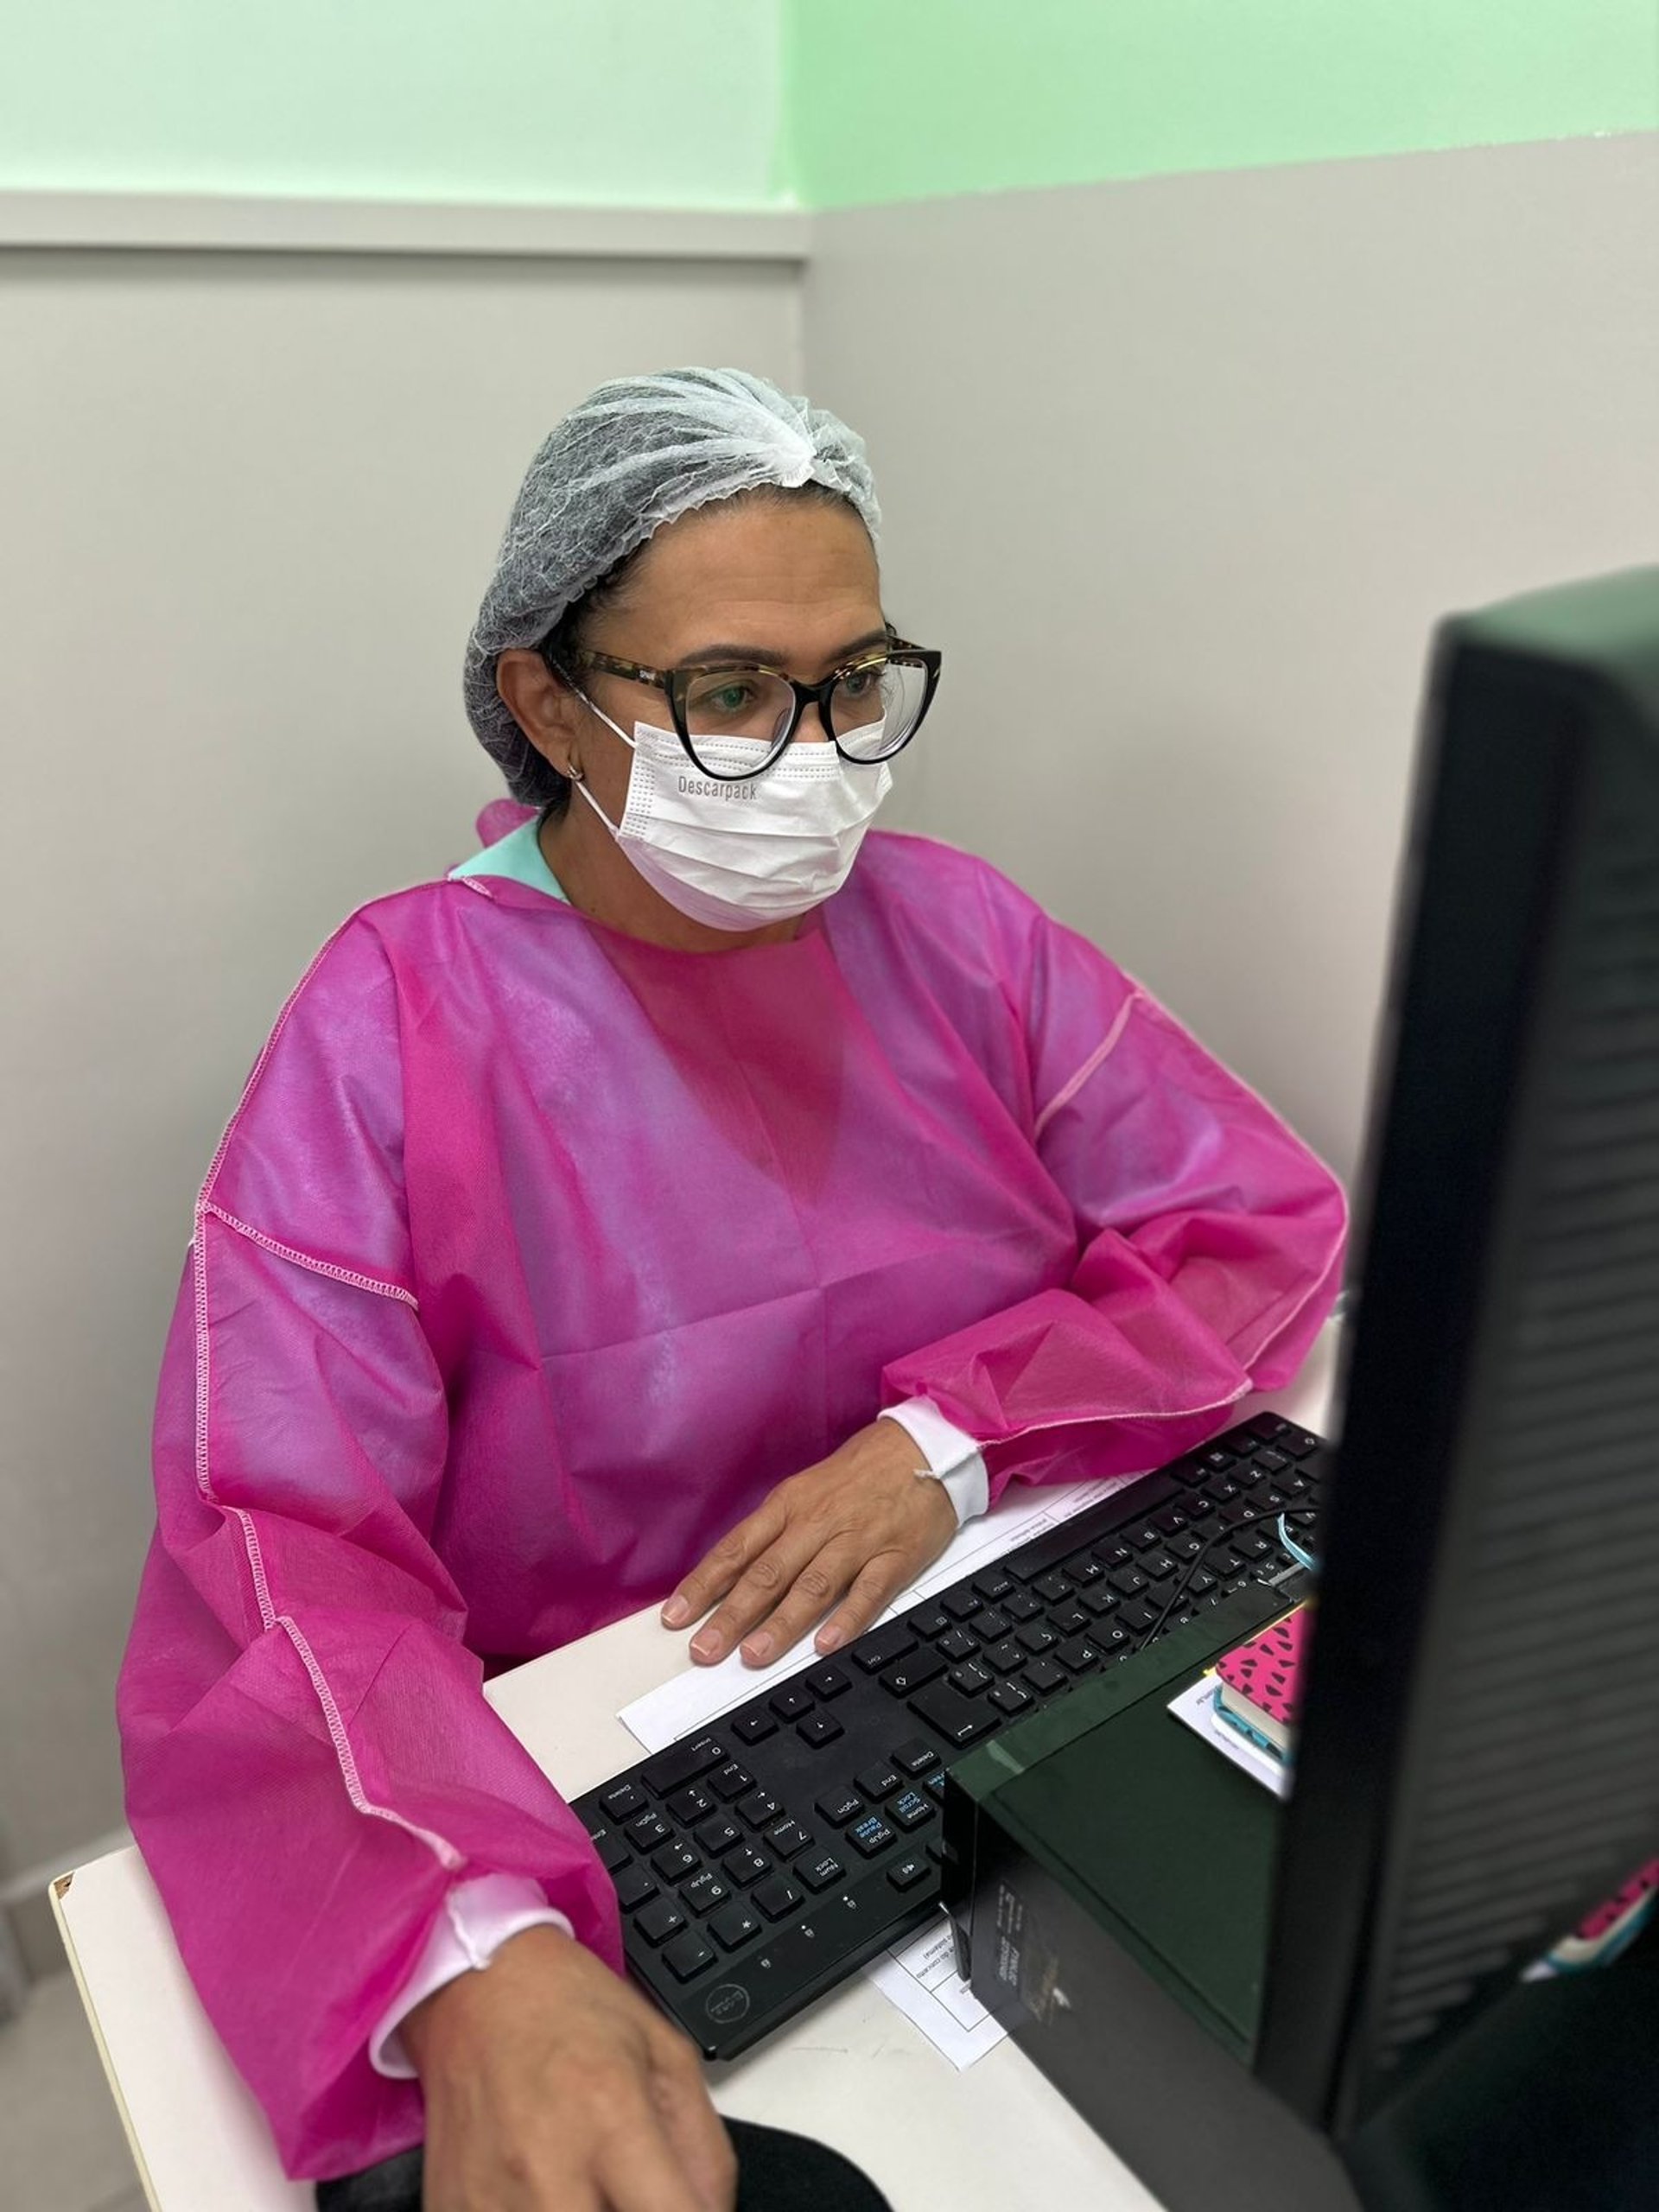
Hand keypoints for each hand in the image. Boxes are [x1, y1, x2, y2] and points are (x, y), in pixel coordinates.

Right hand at [402, 1923, 735, 2211]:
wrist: (477, 1979)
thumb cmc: (571, 2008)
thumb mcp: (667, 2054)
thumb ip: (703, 2150)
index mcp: (613, 2118)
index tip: (685, 2208)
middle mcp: (549, 2168)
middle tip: (634, 2192)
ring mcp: (492, 2198)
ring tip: (586, 2184)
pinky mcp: (452, 2207)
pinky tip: (541, 2188)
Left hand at [660, 1417, 956, 1667]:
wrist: (924, 1446)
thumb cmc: (860, 1473)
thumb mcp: (806, 1490)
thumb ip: (774, 1533)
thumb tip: (734, 1577)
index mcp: (789, 1505)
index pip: (737, 1549)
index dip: (704, 1585)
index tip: (676, 1617)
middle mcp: (816, 1523)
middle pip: (767, 1573)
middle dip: (732, 1615)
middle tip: (704, 1650)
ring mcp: (856, 1540)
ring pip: (812, 1586)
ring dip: (780, 1623)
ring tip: (753, 1656)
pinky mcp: (894, 1556)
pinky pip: (868, 1591)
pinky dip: (847, 1619)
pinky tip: (826, 1644)